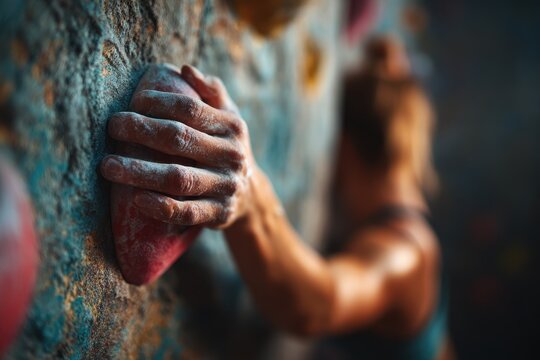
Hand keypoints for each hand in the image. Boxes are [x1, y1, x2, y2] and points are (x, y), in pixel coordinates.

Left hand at [101, 65, 256, 228]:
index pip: (191, 109)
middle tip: (111, 127)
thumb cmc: (227, 149)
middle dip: (140, 131)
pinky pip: (187, 212)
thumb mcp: (229, 119)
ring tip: (108, 166)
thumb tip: (185, 69)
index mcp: (231, 127)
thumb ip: (212, 92)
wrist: (252, 195)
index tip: (132, 101)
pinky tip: (136, 200)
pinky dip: (162, 207)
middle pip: (179, 139)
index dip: (159, 102)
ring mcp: (226, 186)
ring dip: (139, 171)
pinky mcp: (219, 214)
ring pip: (178, 178)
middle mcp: (231, 155)